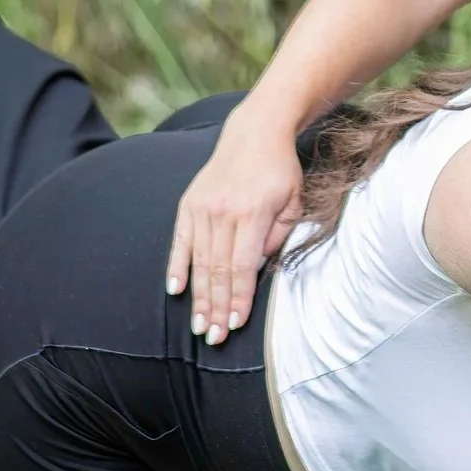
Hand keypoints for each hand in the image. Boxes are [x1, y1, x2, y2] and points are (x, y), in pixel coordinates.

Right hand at [165, 109, 304, 344]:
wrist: (255, 133)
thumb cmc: (281, 172)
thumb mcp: (294, 202)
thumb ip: (278, 237)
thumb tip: (257, 270)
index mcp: (252, 213)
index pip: (242, 267)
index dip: (239, 298)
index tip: (236, 324)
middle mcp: (223, 211)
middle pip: (218, 270)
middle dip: (216, 307)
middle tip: (214, 337)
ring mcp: (202, 208)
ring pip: (199, 262)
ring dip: (199, 297)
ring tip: (199, 325)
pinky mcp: (188, 204)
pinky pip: (180, 241)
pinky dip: (177, 267)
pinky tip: (176, 291)